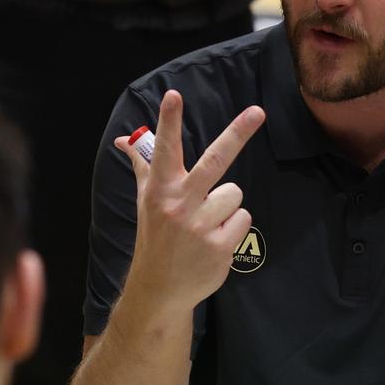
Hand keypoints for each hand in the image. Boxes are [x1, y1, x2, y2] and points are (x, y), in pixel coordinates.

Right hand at [115, 91, 266, 310]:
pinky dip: (234, 227)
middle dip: (237, 133)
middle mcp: (178, 204)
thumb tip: (125, 140)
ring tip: (207, 224)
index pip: (165, 149)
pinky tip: (214, 241)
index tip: (174, 95)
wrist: (159, 289)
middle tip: (258, 111)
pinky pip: (243, 218)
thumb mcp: (145, 200)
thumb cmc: (156, 235)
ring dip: (227, 207)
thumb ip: (142, 165)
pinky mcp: (220, 246)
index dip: (169, 121)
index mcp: (160, 189)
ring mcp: (200, 226)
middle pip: (215, 160)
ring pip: (235, 194)